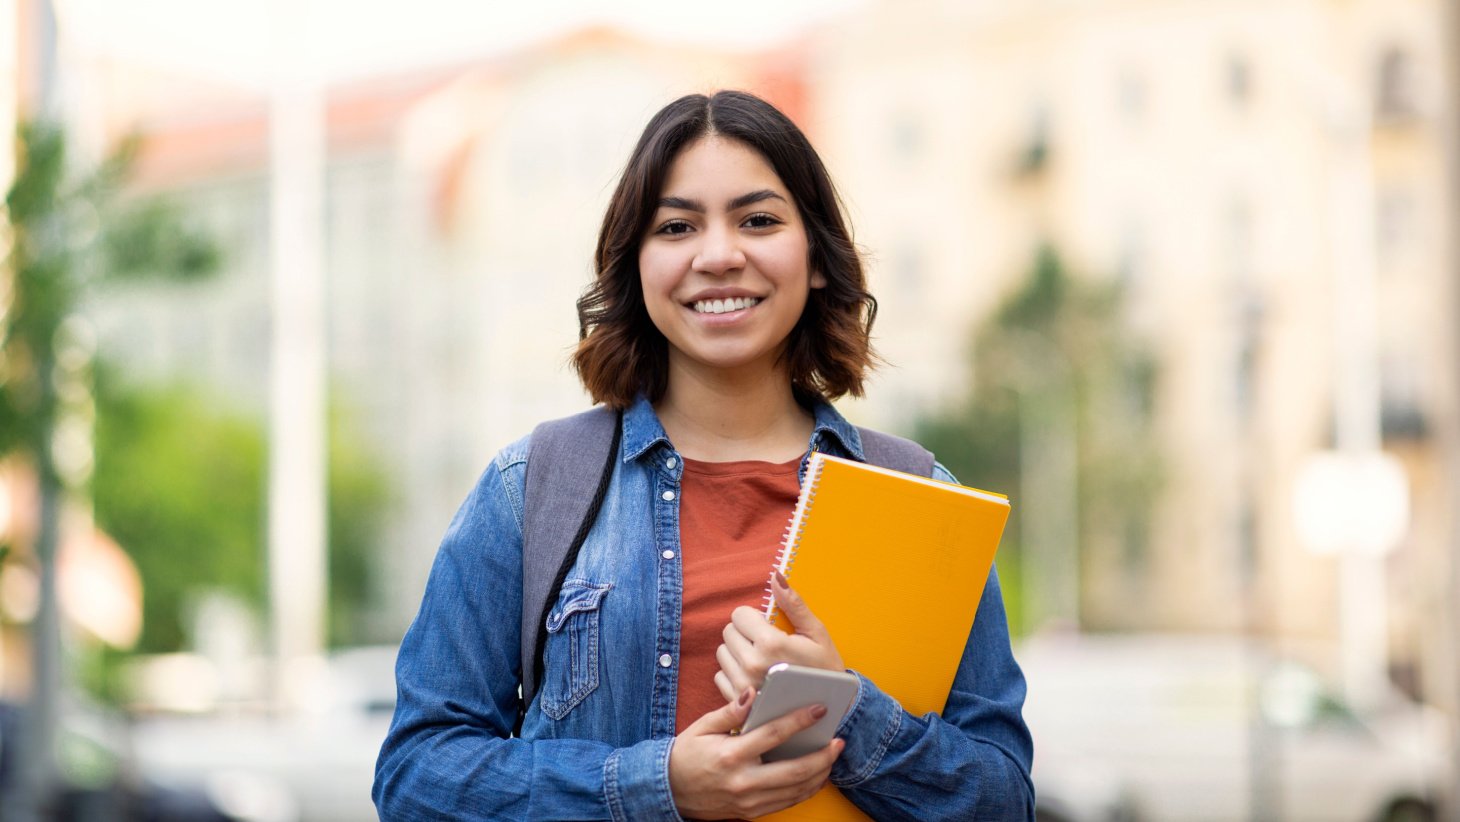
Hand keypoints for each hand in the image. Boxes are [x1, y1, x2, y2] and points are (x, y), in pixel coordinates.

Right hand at [669, 686, 844, 819]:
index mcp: (731, 755)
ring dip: (820, 773)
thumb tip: (752, 692)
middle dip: (822, 756)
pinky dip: (807, 789)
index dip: (799, 720)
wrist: (670, 791)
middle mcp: (743, 781)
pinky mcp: (752, 812)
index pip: (773, 735)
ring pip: (795, 790)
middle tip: (838, 741)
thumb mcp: (702, 727)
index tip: (819, 709)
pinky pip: (787, 802)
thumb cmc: (686, 754)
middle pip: (794, 770)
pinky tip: (816, 775)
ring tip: (832, 756)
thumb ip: (729, 710)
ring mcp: (749, 801)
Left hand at [715, 571, 845, 701]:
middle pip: (729, 632)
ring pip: (723, 653)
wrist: (831, 711)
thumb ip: (793, 603)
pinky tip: (755, 678)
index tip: (770, 628)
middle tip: (768, 646)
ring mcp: (743, 685)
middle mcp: (752, 664)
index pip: (739, 614)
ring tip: (763, 662)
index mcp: (770, 643)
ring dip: (738, 653)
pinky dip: (734, 674)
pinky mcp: (738, 701)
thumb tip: (776, 576)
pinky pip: (720, 676)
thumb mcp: (816, 632)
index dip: (755, 617)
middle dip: (745, 633)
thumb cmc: (825, 669)